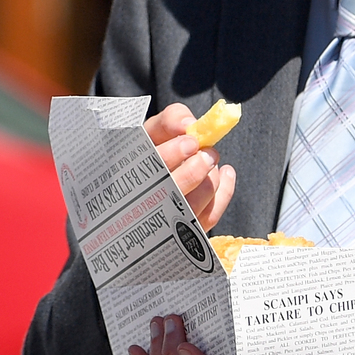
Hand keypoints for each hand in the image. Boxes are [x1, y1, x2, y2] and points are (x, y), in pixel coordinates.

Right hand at [147, 103, 237, 231]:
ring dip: (209, 178)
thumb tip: (188, 124)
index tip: (190, 141)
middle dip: (195, 169)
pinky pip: (211, 215)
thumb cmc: (151, 153)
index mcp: (128, 176)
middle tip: (206, 152)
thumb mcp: (152, 132)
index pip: (146, 171)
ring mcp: (165, 223)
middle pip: (171, 192)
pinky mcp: (186, 233)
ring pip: (194, 204)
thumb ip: (169, 121)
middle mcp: (143, 205)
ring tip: (208, 160)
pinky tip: (226, 172)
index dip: (171, 155)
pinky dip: (225, 190)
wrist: (147, 186)